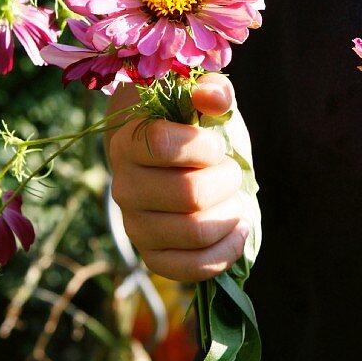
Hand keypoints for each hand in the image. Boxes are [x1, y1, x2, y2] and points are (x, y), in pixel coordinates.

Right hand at [107, 74, 249, 282]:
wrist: (170, 168)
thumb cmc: (189, 130)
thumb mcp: (200, 104)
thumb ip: (210, 91)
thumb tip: (215, 98)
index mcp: (129, 142)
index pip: (160, 144)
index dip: (202, 145)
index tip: (215, 145)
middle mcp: (124, 187)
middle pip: (189, 194)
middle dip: (226, 182)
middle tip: (231, 173)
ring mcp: (135, 226)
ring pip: (195, 232)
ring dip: (230, 215)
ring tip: (235, 200)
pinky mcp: (152, 256)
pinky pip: (191, 268)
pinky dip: (226, 252)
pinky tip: (237, 231)